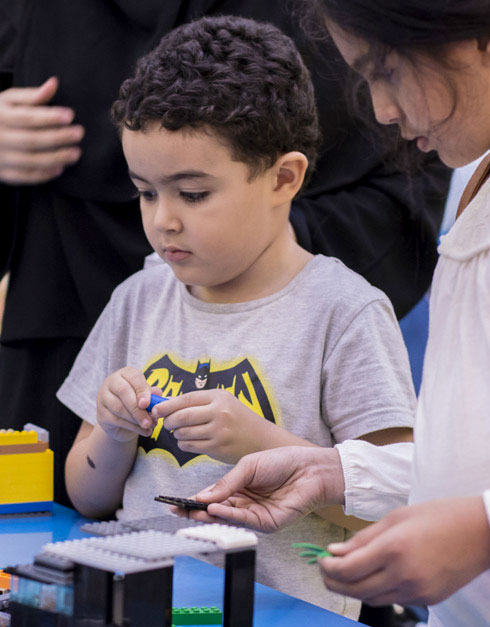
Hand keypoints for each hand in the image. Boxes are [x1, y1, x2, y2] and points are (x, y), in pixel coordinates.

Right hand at [0, 76, 83, 184]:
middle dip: (58, 137)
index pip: (27, 117)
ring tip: (76, 153)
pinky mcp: (2, 173)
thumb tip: (53, 83)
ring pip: (30, 160)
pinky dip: (44, 174)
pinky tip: (60, 169)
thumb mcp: (8, 101)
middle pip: (31, 140)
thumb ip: (31, 96)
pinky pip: (25, 177)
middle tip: (79, 133)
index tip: (70, 115)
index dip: (49, 117)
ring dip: (56, 158)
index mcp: (0, 115)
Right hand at [97, 366, 161, 441]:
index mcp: (125, 373)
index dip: (142, 390)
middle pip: (123, 392)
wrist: (124, 422)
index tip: (147, 404)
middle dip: (138, 408)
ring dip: (136, 419)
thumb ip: (152, 393)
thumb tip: (157, 393)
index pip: (133, 376)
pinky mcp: (101, 414)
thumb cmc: (138, 402)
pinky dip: (133, 427)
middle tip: (150, 420)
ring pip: (118, 408)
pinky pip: (116, 420)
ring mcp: (103, 398)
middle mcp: (111, 382)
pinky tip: (144, 431)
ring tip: (149, 425)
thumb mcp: (147, 396)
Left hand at [151, 388, 266, 463]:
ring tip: (180, 432)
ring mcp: (218, 432)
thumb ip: (198, 402)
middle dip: (169, 421)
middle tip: (167, 423)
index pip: (186, 399)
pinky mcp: (217, 448)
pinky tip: (188, 441)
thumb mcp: (222, 402)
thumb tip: (167, 403)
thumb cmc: (237, 418)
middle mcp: (219, 413)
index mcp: (218, 397)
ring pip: (184, 433)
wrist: (260, 438)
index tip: (156, 409)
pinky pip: (190, 446)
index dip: (167, 405)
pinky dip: (183, 444)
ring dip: (177, 434)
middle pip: (182, 417)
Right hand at [170, 446, 344, 530]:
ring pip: (227, 518)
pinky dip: (227, 515)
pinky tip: (214, 509)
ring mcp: (255, 515)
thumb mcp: (248, 465)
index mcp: (240, 487)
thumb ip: (227, 482)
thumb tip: (203, 496)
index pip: (212, 496)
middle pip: (216, 510)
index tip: (175, 501)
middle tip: (177, 509)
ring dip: (208, 515)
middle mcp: (245, 503)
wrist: (310, 468)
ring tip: (192, 509)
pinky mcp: (267, 523)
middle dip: (196, 510)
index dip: (194, 499)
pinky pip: (243, 521)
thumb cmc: (282, 461)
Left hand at [318, 496, 489, 605]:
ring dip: (352, 589)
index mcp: (394, 548)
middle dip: (333, 583)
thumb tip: (334, 551)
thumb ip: (363, 538)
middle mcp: (404, 575)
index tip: (320, 559)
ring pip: (372, 600)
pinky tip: (372, 577)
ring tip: (342, 574)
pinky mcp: (428, 600)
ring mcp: (417, 591)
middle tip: (323, 571)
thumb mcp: (396, 517)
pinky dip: (376, 591)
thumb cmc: (437, 516)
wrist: (480, 532)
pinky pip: (392, 600)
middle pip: (356, 590)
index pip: (348, 569)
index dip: (327, 567)